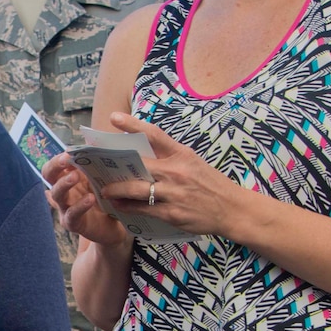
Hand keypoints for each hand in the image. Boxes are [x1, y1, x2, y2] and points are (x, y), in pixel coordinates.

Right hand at [45, 153, 132, 250]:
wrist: (116, 226)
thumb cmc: (106, 199)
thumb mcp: (102, 178)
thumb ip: (97, 163)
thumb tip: (95, 139)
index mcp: (68, 179)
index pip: (53, 166)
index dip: (58, 159)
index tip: (69, 152)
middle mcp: (63, 192)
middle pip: (49, 177)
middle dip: (55, 166)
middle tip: (66, 158)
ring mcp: (65, 209)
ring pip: (57, 195)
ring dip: (64, 183)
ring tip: (75, 176)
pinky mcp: (74, 224)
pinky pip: (72, 214)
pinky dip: (80, 206)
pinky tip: (90, 198)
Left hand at [93, 113, 245, 238]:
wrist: (232, 209)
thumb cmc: (211, 183)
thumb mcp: (193, 162)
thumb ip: (170, 156)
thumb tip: (143, 150)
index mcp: (182, 155)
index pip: (154, 135)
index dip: (133, 124)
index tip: (114, 117)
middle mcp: (177, 172)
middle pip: (139, 165)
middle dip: (116, 166)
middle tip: (98, 166)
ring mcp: (174, 193)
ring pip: (137, 190)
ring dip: (117, 190)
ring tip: (106, 191)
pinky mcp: (173, 213)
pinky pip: (144, 209)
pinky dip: (129, 208)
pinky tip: (120, 207)